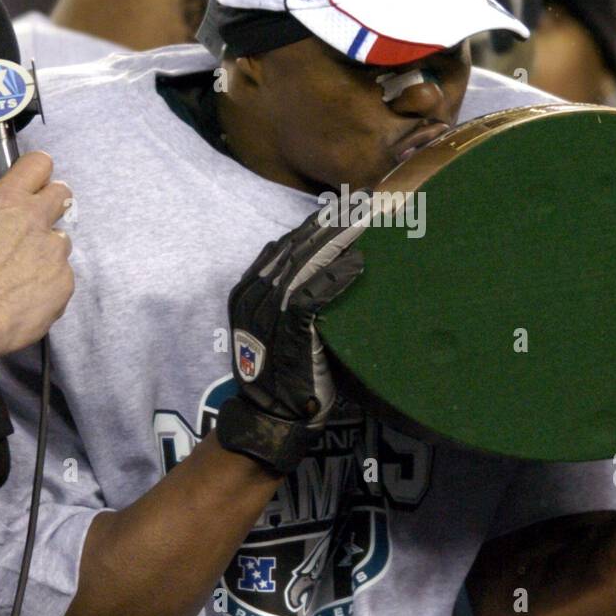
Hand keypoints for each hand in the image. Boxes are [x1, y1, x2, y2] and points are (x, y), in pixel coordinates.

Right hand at [0, 151, 74, 358]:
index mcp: (8, 201)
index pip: (38, 163)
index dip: (36, 171)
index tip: (31, 181)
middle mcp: (37, 220)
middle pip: (63, 194)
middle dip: (51, 203)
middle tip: (32, 221)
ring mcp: (55, 252)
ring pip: (61, 240)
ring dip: (47, 249)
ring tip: (21, 269)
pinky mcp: (65, 281)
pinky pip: (62, 274)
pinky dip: (48, 280)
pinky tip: (26, 292)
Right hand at [215, 207, 365, 475]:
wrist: (273, 415)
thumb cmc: (286, 372)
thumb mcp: (281, 326)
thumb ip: (295, 297)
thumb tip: (330, 266)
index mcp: (249, 289)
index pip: (287, 244)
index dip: (317, 222)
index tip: (346, 204)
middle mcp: (255, 295)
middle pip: (298, 246)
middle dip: (332, 221)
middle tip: (363, 201)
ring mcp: (269, 312)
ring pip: (305, 264)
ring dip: (338, 239)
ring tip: (366, 220)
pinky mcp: (288, 331)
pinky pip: (313, 297)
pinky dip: (335, 278)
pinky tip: (358, 263)